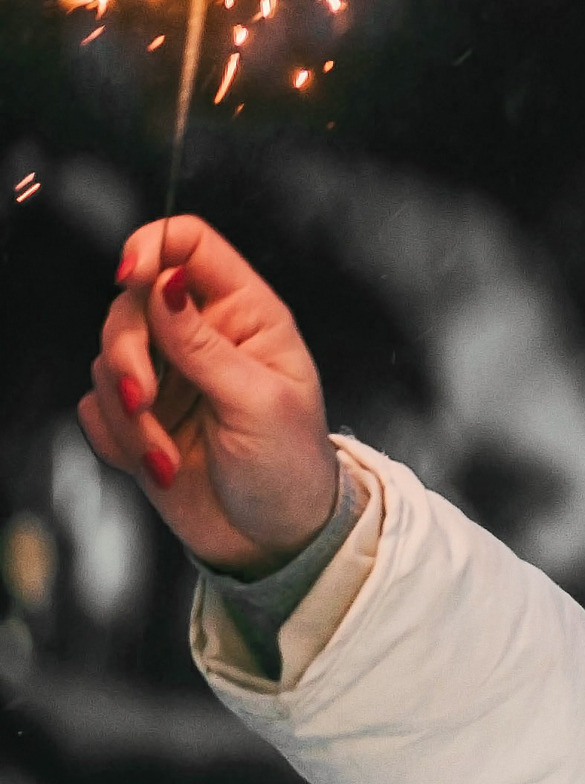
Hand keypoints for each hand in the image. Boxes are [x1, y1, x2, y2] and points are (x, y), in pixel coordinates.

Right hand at [77, 216, 340, 576]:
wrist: (274, 540)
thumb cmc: (290, 467)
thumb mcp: (260, 402)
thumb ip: (205, 344)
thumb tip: (167, 282)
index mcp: (246, 314)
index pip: (189, 244)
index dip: (152, 245)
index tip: (131, 277)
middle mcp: (200, 335)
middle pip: (129, 302)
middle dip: (127, 352)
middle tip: (144, 400)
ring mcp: (166, 375)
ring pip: (104, 358)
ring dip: (129, 414)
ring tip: (166, 456)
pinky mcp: (137, 417)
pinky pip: (95, 407)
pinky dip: (116, 439)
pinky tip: (157, 466)